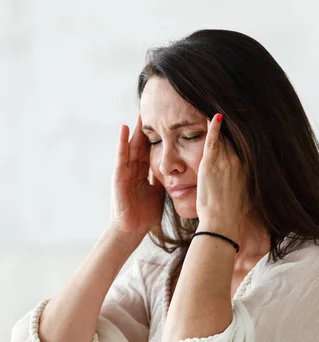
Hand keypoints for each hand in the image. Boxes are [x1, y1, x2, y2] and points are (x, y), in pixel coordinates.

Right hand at [110, 114, 164, 233]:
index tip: (165, 123)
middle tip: (153, 110)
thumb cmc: (144, 215)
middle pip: (141, 145)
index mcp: (143, 174)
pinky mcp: (118, 176)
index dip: (157, 137)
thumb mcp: (159, 193)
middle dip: (146, 129)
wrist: (132, 230)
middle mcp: (133, 170)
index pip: (151, 151)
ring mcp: (124, 172)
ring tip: (139, 113)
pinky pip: (121, 156)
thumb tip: (178, 172)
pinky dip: (122, 142)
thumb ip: (164, 180)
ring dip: (134, 130)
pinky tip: (124, 128)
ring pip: (131, 147)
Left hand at [196, 114, 249, 231]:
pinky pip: (212, 141)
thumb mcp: (248, 199)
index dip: (241, 134)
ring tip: (216, 106)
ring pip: (223, 136)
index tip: (242, 122)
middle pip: (234, 138)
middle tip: (229, 107)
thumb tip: (248, 190)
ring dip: (219, 123)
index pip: (244, 145)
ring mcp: (225, 162)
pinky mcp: (211, 164)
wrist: (222, 223)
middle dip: (232, 125)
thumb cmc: (232, 216)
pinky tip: (214, 114)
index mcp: (248, 169)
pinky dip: (212, 127)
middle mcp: (239, 162)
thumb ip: (247, 188)